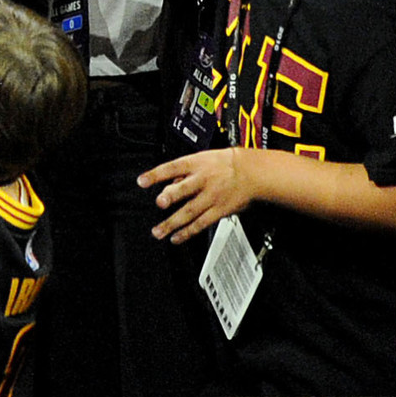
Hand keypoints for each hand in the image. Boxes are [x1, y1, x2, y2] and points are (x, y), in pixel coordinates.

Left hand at [139, 147, 265, 241]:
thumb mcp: (203, 158)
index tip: (142, 181)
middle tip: (159, 203)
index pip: (172, 167)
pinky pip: (201, 223)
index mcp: (196, 164)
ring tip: (158, 232)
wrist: (253, 173)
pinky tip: (176, 238)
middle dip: (171, 196)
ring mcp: (211, 197)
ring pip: (190, 211)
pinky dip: (188, 232)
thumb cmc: (226, 163)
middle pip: (185, 188)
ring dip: (172, 223)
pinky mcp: (219, 211)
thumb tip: (166, 183)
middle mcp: (203, 180)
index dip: (156, 174)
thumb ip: (184, 171)